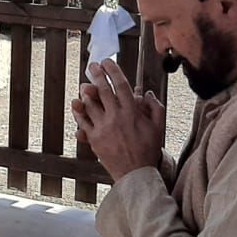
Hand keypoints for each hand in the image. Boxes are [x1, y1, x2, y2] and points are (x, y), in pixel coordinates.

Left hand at [70, 59, 165, 182]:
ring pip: (89, 104)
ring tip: (85, 86)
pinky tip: (78, 105)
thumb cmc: (148, 150)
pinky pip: (82, 121)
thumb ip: (155, 107)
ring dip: (86, 93)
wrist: (135, 174)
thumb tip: (146, 92)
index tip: (108, 62)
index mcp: (131, 112)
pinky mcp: (93, 139)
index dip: (113, 71)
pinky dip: (79, 112)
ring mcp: (102, 128)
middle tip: (92, 67)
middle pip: (102, 90)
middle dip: (96, 75)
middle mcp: (115, 117)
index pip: (120, 85)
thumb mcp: (158, 127)